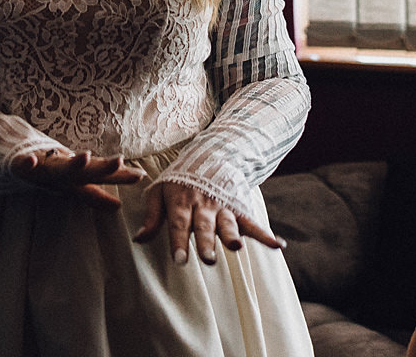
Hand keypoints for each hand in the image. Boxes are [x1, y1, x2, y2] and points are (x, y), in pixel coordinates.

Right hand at [10, 149, 145, 209]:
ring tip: (84, 156)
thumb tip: (118, 207)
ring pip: (59, 165)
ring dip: (71, 161)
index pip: (102, 175)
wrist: (19, 154)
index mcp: (76, 173)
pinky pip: (23, 165)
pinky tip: (31, 161)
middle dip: (102, 166)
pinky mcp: (22, 165)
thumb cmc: (53, 171)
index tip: (140, 175)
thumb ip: (96, 195)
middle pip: (86, 169)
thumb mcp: (74, 184)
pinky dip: (27, 163)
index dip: (120, 176)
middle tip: (119, 161)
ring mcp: (44, 165)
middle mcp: (64, 167)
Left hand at [132, 181, 285, 264]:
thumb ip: (151, 217)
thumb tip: (139, 240)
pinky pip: (252, 223)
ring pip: (227, 224)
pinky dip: (265, 235)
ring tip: (237, 248)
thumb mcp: (159, 192)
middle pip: (204, 227)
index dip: (178, 242)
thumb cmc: (179, 180)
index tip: (180, 261)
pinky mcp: (239, 208)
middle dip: (206, 243)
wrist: (210, 154)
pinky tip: (277, 245)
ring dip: (232, 236)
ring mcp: (223, 207)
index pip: (178, 224)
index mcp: (181, 202)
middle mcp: (203, 206)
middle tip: (209, 260)